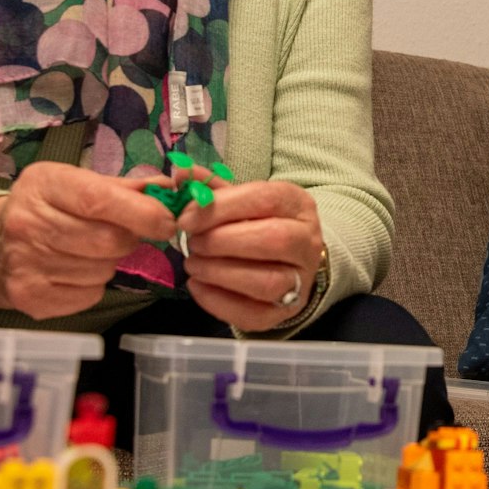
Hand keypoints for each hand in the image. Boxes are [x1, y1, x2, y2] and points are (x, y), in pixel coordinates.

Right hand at [0, 161, 180, 319]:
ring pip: (101, 271)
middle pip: (107, 241)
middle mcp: (27, 223)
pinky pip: (89, 295)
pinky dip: (93, 285)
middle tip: (123, 235)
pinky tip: (75, 270)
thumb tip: (168, 188)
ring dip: (109, 263)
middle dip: (128, 240)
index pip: (99, 201)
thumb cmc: (47, 208)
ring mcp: (24, 264)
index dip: (142, 213)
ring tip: (90, 251)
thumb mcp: (77, 183)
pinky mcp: (29, 297)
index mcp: (43, 184)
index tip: (166, 222)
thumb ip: (124, 187)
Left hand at [176, 170, 324, 331]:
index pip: (264, 199)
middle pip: (273, 240)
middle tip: (192, 243)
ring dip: (219, 273)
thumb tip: (180, 174)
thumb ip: (210, 187)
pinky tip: (198, 286)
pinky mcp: (287, 311)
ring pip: (267, 282)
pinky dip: (219, 302)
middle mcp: (308, 241)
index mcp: (297, 204)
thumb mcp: (240, 199)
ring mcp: (302, 279)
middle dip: (222, 242)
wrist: (288, 259)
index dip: (221, 208)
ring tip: (193, 264)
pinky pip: (255, 314)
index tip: (186, 218)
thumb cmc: (258, 223)